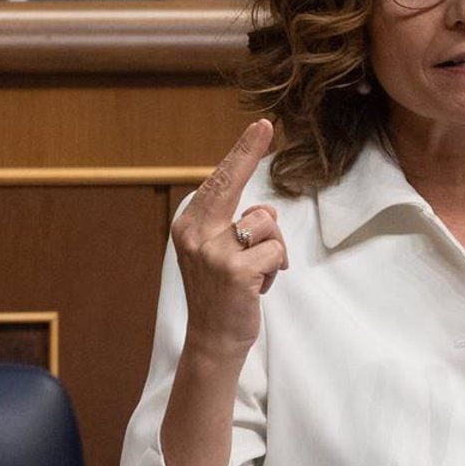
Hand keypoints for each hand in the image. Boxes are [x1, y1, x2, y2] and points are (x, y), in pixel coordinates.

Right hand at [170, 119, 286, 362]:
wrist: (213, 339)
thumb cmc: (223, 293)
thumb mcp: (219, 253)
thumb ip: (233, 226)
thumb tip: (262, 210)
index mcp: (190, 225)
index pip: (219, 181)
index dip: (241, 153)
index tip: (260, 126)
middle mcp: (195, 232)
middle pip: (232, 182)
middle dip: (249, 152)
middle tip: (265, 126)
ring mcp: (212, 251)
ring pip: (266, 223)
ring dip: (272, 248)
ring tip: (255, 272)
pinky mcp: (233, 270)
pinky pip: (274, 251)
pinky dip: (274, 269)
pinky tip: (258, 286)